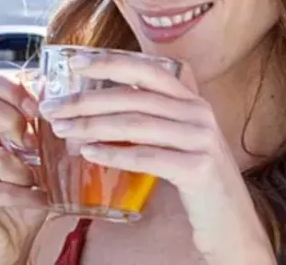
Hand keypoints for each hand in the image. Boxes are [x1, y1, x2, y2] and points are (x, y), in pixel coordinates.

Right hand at [0, 74, 47, 264]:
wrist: (11, 240)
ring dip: (22, 168)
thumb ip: (41, 120)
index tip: (37, 107)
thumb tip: (56, 89)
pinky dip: (25, 195)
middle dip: (12, 118)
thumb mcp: (40, 149)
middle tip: (32, 142)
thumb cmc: (26, 189)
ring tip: (34, 179)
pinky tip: (37, 199)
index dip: (12, 87)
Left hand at [39, 53, 276, 264]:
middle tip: (53, 108)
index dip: (111, 63)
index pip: (149, 70)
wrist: (232, 222)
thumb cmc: (197, 178)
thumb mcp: (180, 139)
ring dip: (93, 126)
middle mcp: (199, 112)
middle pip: (136, 97)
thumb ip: (152, 120)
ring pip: (137, 124)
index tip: (75, 63)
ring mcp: (201, 138)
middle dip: (88, 100)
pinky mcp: (198, 168)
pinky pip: (147, 157)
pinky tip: (89, 154)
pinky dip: (115, 154)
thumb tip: (97, 110)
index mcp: (192, 100)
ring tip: (62, 130)